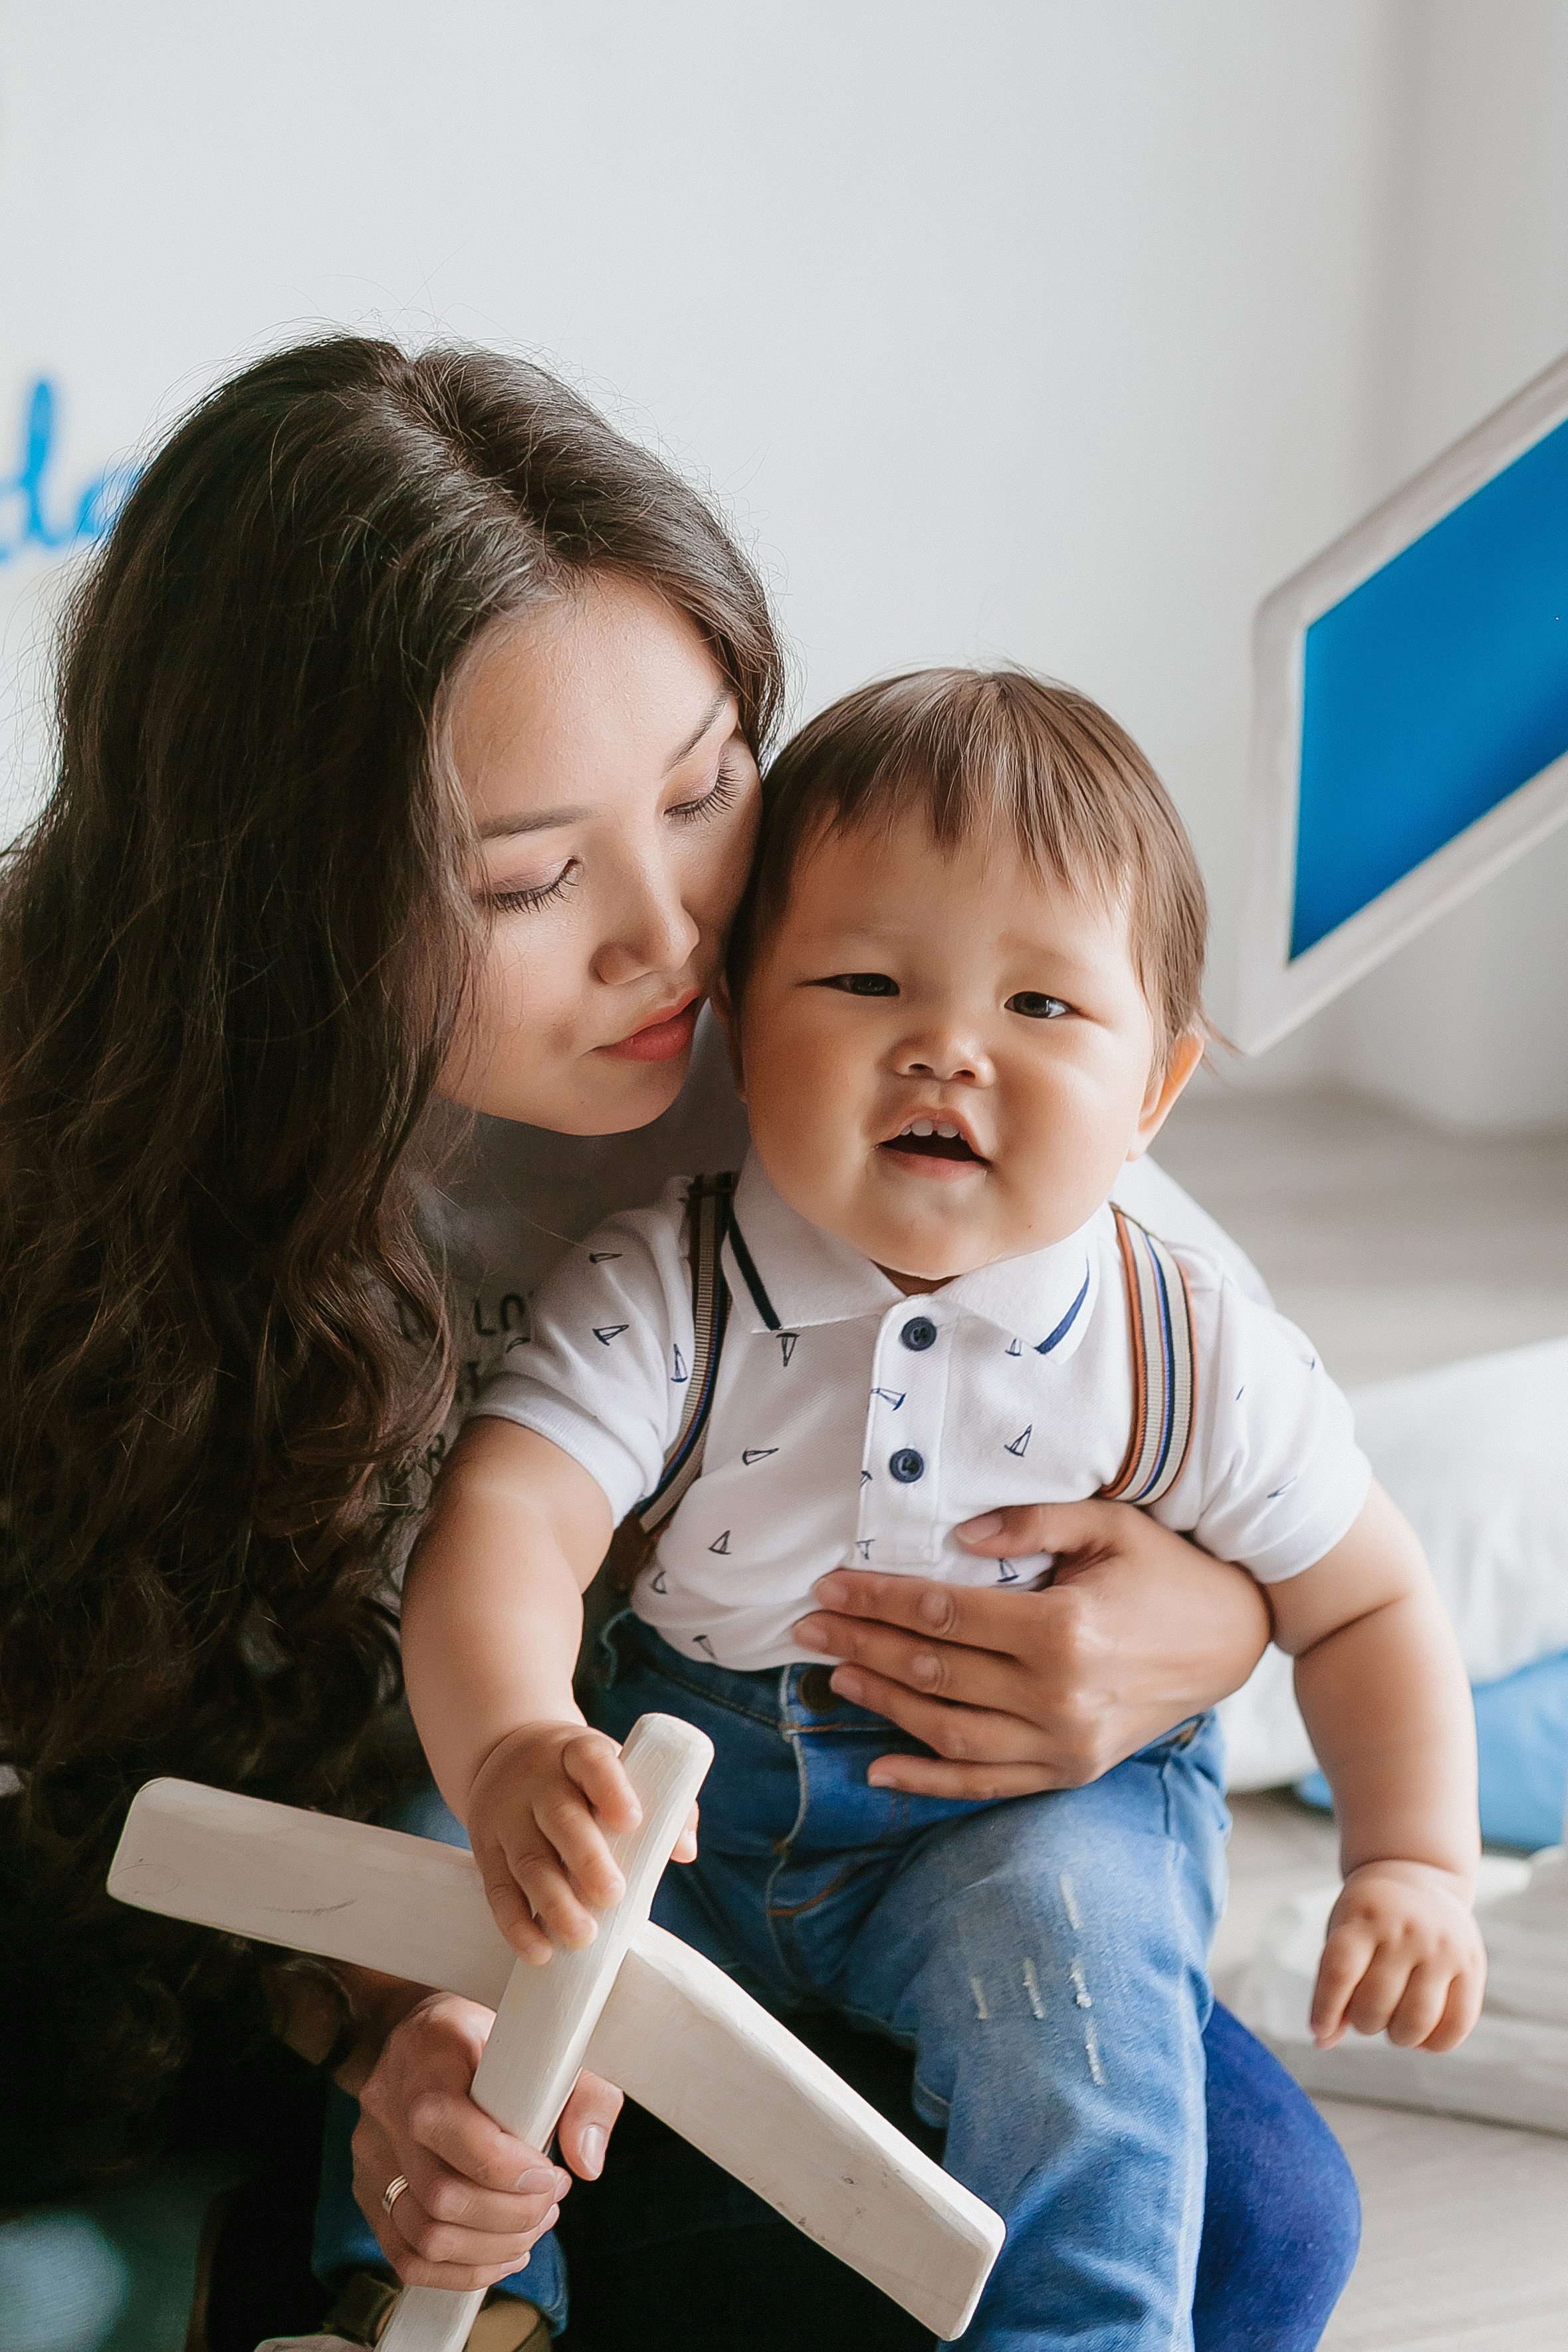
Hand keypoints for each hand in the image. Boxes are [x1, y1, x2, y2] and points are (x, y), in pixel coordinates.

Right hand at [351, 1991, 623, 2290]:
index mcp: (430, 2051)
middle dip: (511, 2216)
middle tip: (549, 2202)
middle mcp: (389, 2101)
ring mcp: (372, 2149)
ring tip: (531, 2225)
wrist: (423, 2039)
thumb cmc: (493, 2040)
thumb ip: (582, 2091)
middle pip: (441, 2194)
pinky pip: (406, 2255)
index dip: (507, 2168)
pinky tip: (500, 2253)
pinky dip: (460, 2270)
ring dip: (492, 2248)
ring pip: (425, 2234)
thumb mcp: (546, 2039)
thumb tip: (587, 2160)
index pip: (448, 2123)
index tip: (550, 2175)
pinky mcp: (369, 2189)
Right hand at [469, 1720, 697, 1962]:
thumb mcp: (613, 1769)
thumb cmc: (581, 1775)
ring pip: (529, 1860)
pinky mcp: (486, 1850)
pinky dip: (517, 1924)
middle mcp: (538, 1782)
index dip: (612, 1789)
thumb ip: (660, 1803)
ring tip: (582, 1937)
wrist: (506, 1753)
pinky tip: (540, 1951)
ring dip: (555, 1902)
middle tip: (613, 1895)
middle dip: (587, 1859)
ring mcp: (507, 1816)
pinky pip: (498, 1890)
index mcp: (577, 1753)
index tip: (633, 1821)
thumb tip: (684, 1849)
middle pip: (560, 1818)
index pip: (592, 1761)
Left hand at [793, 1497, 1270, 1796]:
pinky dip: (928, 1781)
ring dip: (883, 1704)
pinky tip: (879, 1765)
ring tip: (836, 1671)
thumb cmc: (1167, 1571)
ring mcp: (1066, 1744)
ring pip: (949, 1733)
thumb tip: (958, 1531)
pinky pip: (986, 1785)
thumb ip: (1032, 1521)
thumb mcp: (1108, 1525)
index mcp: (1064, 1630)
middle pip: (934, 1672)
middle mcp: (1060, 1696)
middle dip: (863, 1643)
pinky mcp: (1072, 1772)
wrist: (1233, 1639)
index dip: (879, 1597)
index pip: (944, 1614)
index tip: (829, 1584)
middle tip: (807, 1624)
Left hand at [1311, 1861, 1485, 2050]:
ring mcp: (1442, 1947)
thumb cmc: (1369, 1918)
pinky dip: (1436, 2044)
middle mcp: (1405, 1930)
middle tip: (1368, 2013)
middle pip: (1375, 2004)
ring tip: (1394, 2024)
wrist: (1417, 1874)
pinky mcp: (1472, 1964)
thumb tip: (1322, 2042)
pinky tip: (1423, 2038)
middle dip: (1364, 2022)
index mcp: (1363, 1917)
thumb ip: (1333, 1985)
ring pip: (1416, 2021)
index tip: (1318, 2031)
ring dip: (1398, 2037)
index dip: (1325, 2009)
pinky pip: (1458, 2023)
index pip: (1339, 1971)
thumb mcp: (1343, 1933)